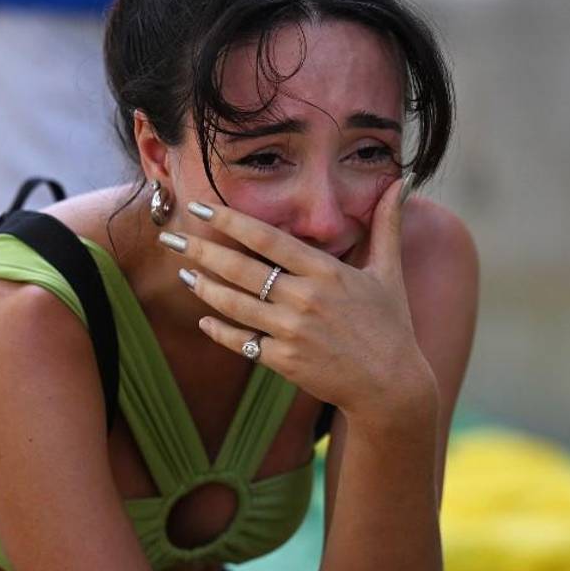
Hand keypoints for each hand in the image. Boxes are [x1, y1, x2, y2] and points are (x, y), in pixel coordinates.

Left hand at [161, 179, 437, 425]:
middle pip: (240, 268)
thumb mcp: (390, 272)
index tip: (202, 208)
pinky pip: (242, 341)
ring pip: (235, 304)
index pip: (267, 238)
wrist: (391, 385)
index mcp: (327, 271)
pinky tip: (204, 319)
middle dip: (201, 250)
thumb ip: (387, 226)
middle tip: (170, 237)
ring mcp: (292, 331)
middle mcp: (305, 298)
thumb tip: (399, 184)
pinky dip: (220, 330)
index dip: (230, 221)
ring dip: (204, 287)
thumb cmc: (391, 325)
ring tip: (183, 271)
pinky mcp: (285, 361)